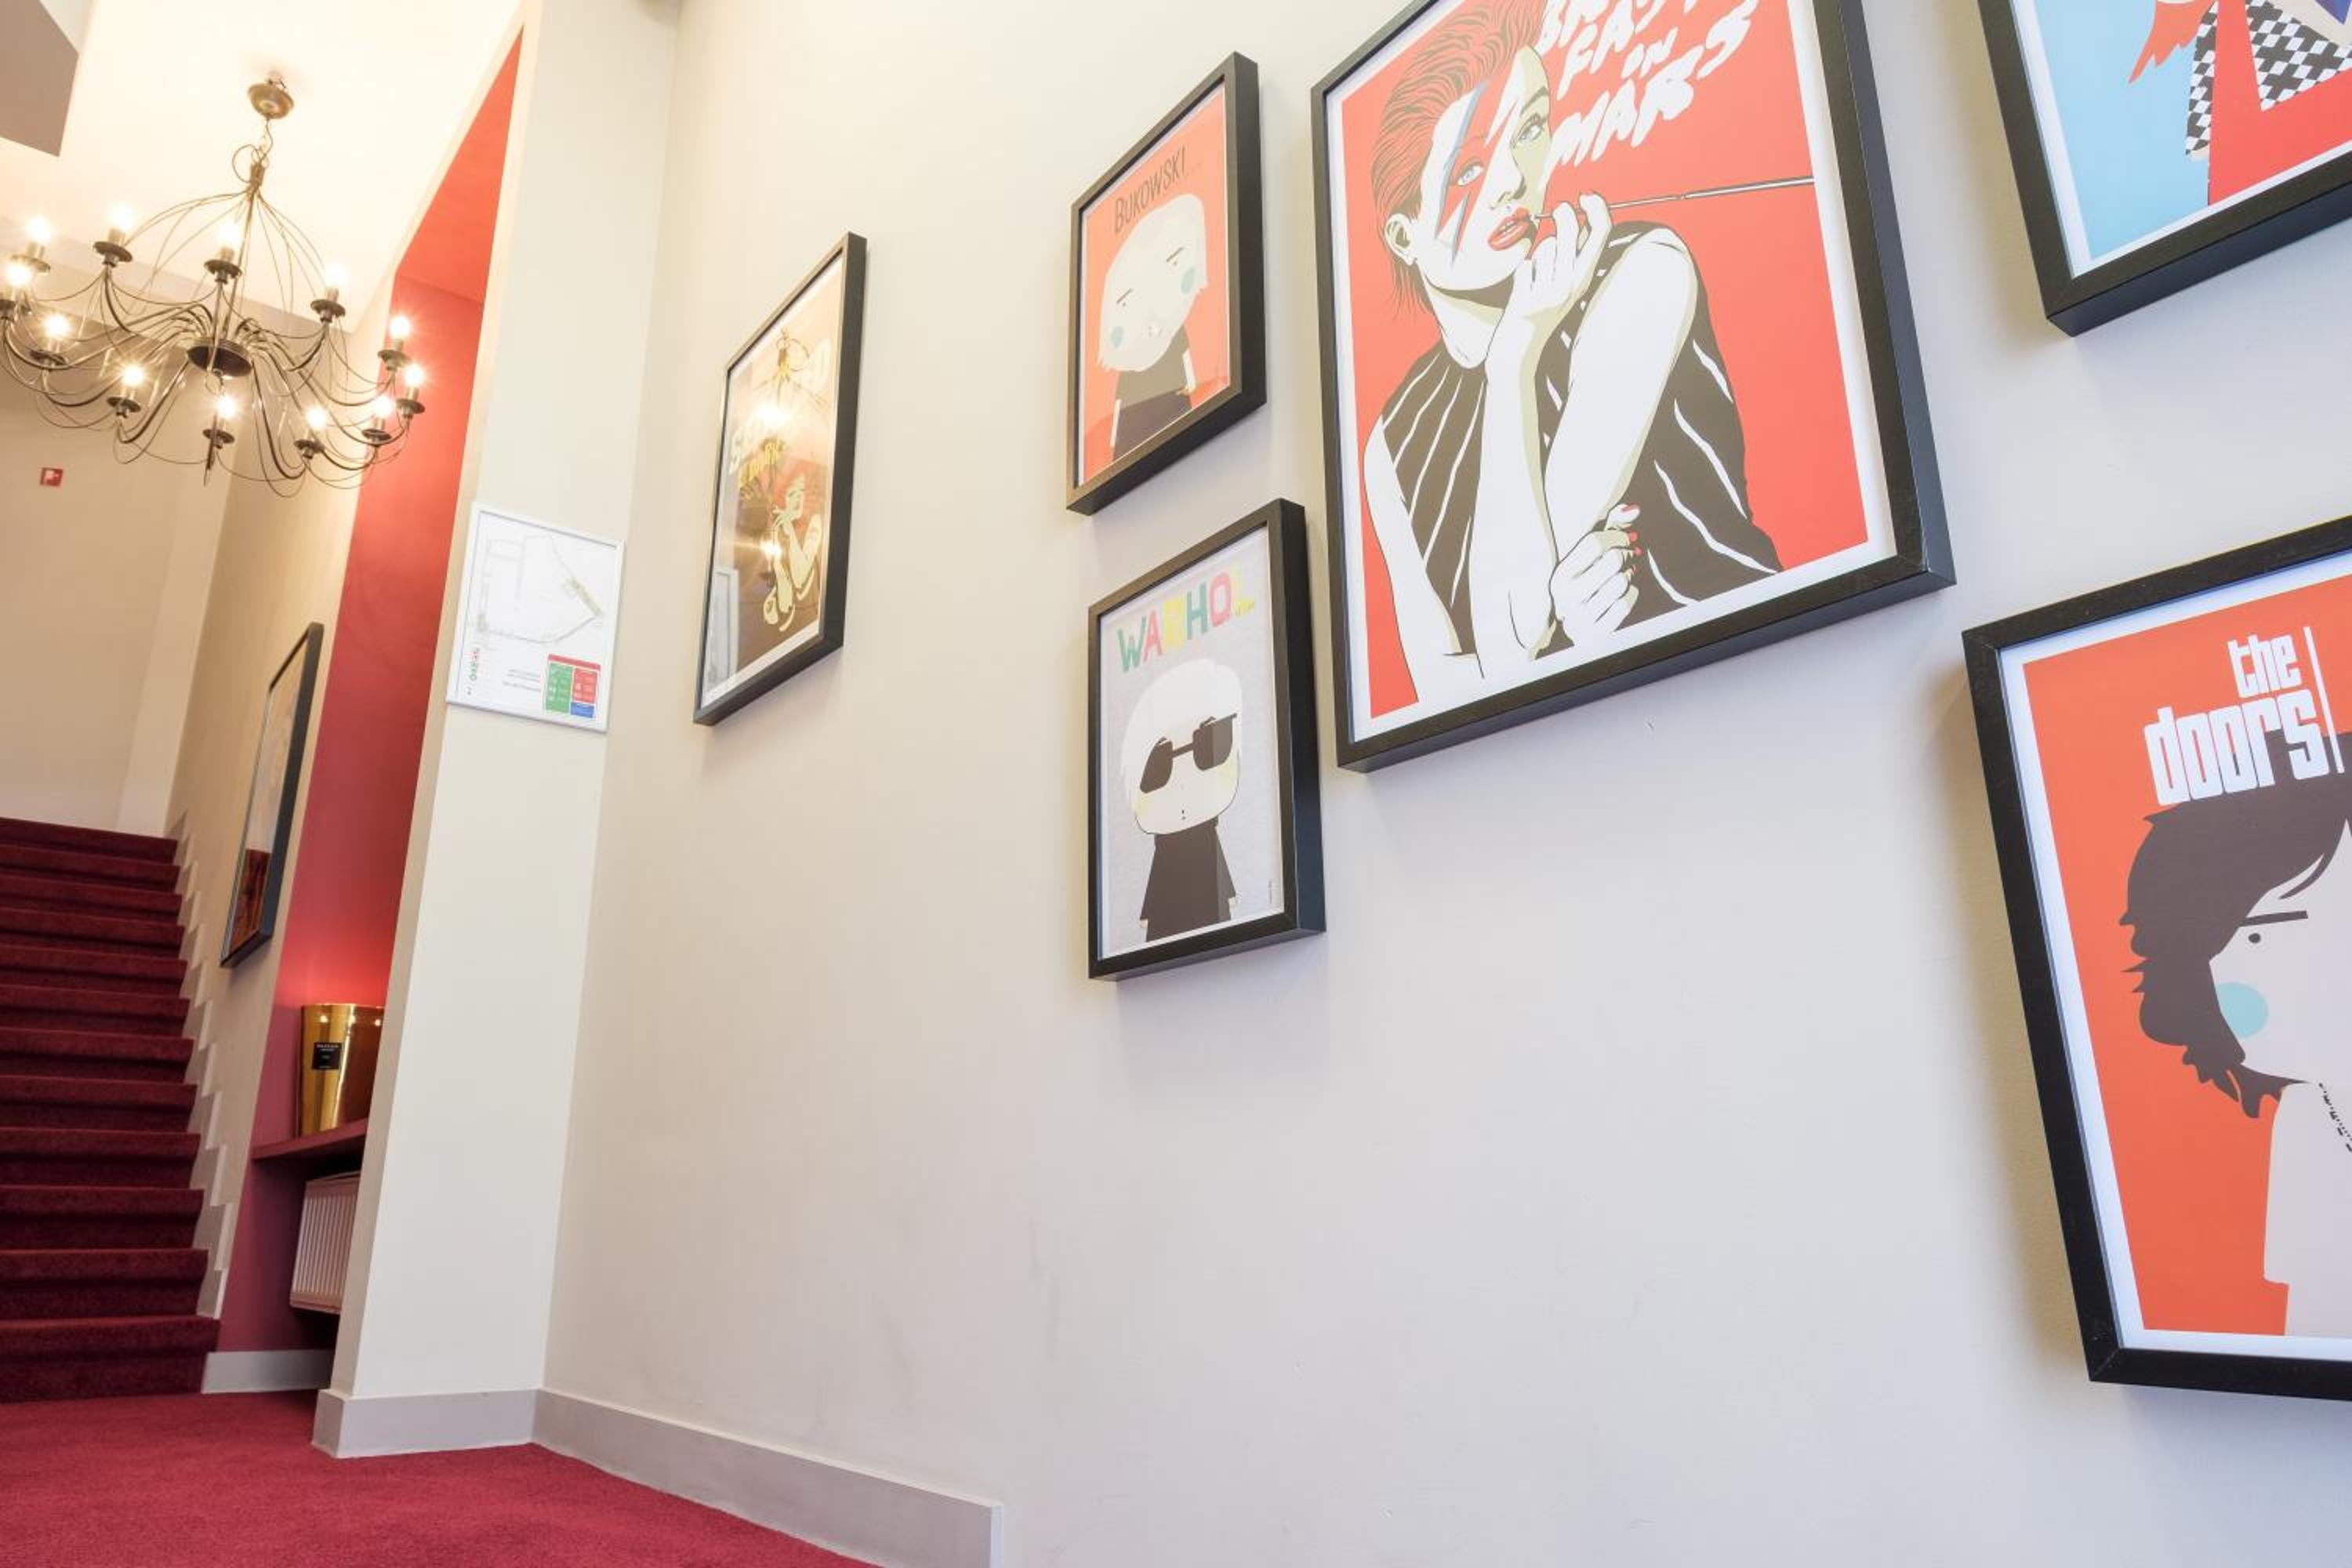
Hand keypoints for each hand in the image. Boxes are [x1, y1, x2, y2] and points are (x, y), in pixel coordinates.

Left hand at [1491, 193, 1613, 376]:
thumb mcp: (1565, 284)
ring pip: (1544, 248)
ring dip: (1538, 256)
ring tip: (1536, 278)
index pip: (1601, 236)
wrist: (1521, 348)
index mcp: (1584, 279)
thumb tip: (1573, 216)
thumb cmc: (1542, 310)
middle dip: (1564, 215)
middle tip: (1559, 208)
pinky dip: (1521, 274)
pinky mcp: (1527, 301)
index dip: (1597, 210)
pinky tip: (1523, 292)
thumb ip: (1571, 254)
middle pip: (1571, 233)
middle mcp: (1570, 286)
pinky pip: (1523, 267)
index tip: (1587, 196)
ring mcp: (1548, 294)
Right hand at [1548, 504, 1639, 644]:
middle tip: (1630, 555)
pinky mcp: (1596, 634)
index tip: (1623, 539)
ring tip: (1624, 575)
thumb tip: (1635, 509)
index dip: (1617, 536)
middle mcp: (1565, 596)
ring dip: (1629, 575)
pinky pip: (1626, 604)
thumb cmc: (1586, 583)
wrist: (1577, 629)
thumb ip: (1610, 527)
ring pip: (1621, 582)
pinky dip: (1632, 594)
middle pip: (1612, 560)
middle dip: (1626, 555)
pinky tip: (1625, 593)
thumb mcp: (1589, 557)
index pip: (1595, 542)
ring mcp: (1580, 618)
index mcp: (1559, 574)